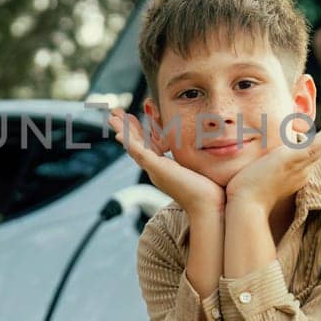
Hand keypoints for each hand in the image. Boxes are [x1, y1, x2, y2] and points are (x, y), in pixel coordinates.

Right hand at [106, 108, 223, 216]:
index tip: (133, 118)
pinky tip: (119, 134)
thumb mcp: (196, 168)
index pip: (147, 146)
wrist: (208, 206)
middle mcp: (156, 170)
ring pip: (133, 147)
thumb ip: (192, 160)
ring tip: (111, 117)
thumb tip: (202, 150)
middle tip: (115, 114)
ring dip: (122, 131)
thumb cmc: (208, 191)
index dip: (138, 132)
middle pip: (135, 145)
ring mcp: (154, 170)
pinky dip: (129, 142)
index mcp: (164, 169)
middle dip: (125, 128)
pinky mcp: (157, 169)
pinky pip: (139, 153)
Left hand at [224, 105, 320, 210]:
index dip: (317, 143)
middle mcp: (302, 170)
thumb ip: (254, 170)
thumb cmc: (243, 196)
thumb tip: (246, 167)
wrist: (244, 207)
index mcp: (294, 174)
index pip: (307, 154)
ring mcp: (301, 165)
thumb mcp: (252, 178)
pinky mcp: (297, 159)